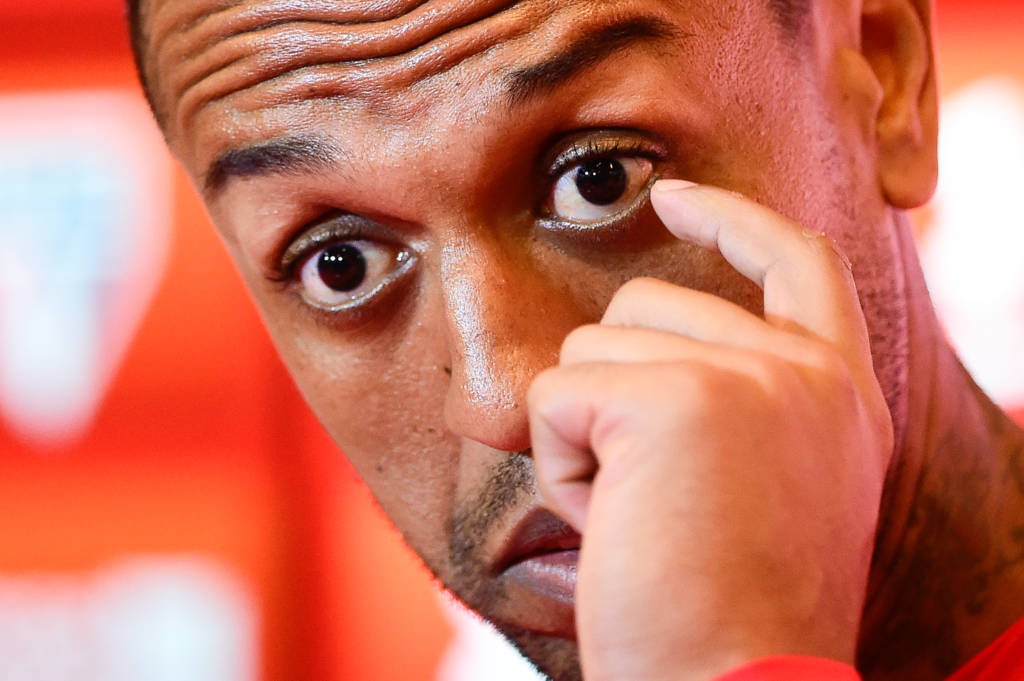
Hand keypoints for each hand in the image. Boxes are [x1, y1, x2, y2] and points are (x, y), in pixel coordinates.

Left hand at [527, 180, 892, 680]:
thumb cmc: (735, 610)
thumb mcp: (778, 490)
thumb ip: (749, 405)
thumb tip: (644, 353)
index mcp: (839, 394)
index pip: (796, 260)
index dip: (730, 220)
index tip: (674, 197)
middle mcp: (806, 374)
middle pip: (647, 304)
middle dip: (613, 394)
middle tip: (654, 498)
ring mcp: (748, 377)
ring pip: (593, 346)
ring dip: (588, 436)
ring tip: (642, 516)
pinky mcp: (675, 400)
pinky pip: (556, 395)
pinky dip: (559, 466)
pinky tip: (616, 525)